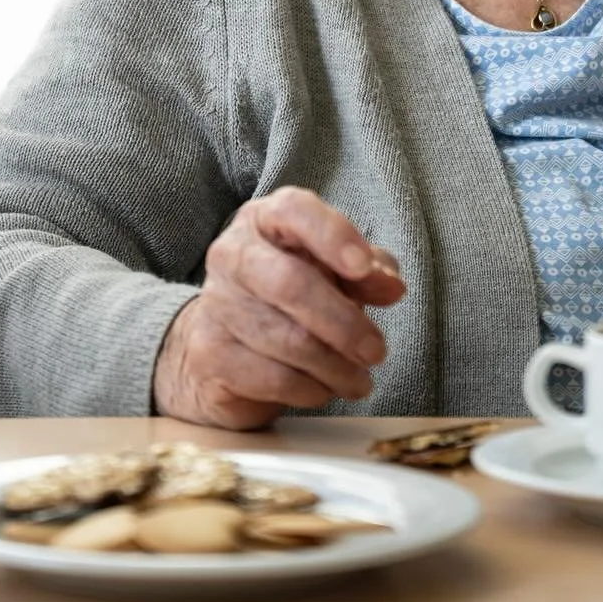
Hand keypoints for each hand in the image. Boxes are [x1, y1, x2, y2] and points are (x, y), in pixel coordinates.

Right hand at [151, 187, 405, 429]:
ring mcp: (216, 304)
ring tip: (360, 380)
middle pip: (290, 284)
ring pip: (287, 340)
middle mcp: (232, 254)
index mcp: (264, 220)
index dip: (332, 236)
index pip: (295, 211)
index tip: (365, 268)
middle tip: (377, 351)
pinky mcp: (210, 353)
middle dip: (344, 322)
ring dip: (335, 367)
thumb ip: (367, 272)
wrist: (222, 341)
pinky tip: (325, 390)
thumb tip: (392, 286)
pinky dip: (309, 389)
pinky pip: (272, 378)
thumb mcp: (333, 271)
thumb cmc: (289, 294)